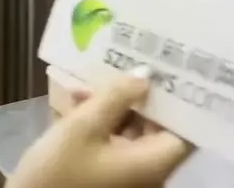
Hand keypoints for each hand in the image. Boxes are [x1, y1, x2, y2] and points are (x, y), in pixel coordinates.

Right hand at [7, 73, 192, 187]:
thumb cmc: (59, 169)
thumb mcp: (83, 126)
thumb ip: (115, 98)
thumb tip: (145, 75)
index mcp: (153, 163)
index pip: (182, 129)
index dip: (174, 99)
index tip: (160, 71)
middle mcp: (149, 173)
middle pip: (155, 129)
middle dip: (136, 97)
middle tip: (121, 66)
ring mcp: (128, 178)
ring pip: (131, 135)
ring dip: (113, 108)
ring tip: (86, 83)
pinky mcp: (107, 178)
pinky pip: (114, 146)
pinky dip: (101, 125)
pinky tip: (76, 103)